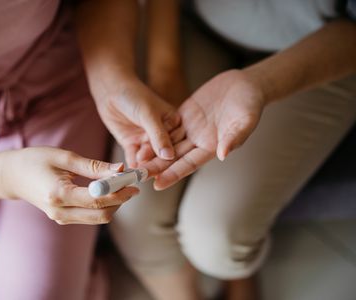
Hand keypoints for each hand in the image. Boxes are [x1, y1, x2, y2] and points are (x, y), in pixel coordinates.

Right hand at [0, 147, 138, 224]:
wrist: (12, 175)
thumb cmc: (35, 160)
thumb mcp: (65, 158)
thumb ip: (94, 166)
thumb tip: (120, 169)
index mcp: (58, 194)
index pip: (97, 200)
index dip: (120, 192)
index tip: (133, 182)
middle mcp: (59, 212)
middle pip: (101, 215)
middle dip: (120, 200)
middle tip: (131, 184)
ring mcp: (60, 218)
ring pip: (98, 218)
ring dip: (114, 204)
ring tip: (122, 185)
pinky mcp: (63, 218)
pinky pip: (89, 216)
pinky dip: (103, 205)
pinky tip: (108, 190)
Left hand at [92, 74, 182, 166]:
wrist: (110, 90)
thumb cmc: (133, 95)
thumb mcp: (148, 114)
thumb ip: (159, 135)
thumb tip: (169, 155)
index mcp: (173, 123)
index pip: (175, 143)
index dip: (170, 155)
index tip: (166, 166)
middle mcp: (162, 134)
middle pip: (161, 153)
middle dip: (155, 163)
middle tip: (149, 172)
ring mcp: (146, 140)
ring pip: (147, 157)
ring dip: (143, 165)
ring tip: (139, 173)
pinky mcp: (132, 143)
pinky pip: (133, 156)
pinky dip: (132, 163)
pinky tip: (130, 170)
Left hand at [141, 69, 265, 189]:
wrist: (245, 84)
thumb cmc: (250, 103)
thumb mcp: (245, 120)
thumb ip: (235, 137)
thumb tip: (223, 154)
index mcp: (212, 146)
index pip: (189, 164)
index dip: (173, 174)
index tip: (157, 184)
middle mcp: (199, 141)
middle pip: (174, 157)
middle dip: (157, 167)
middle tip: (138, 176)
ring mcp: (191, 128)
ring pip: (167, 143)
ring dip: (152, 152)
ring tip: (135, 161)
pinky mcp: (185, 114)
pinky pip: (167, 126)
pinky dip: (154, 133)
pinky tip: (140, 139)